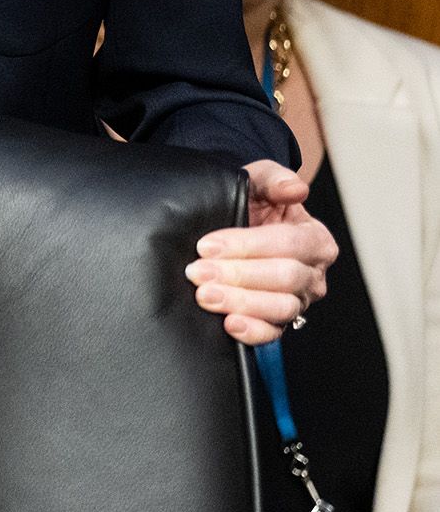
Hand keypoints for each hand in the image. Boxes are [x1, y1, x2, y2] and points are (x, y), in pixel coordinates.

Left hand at [186, 161, 335, 343]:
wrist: (236, 223)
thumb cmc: (253, 202)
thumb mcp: (259, 180)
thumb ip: (275, 179)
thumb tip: (295, 188)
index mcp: (314, 238)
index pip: (289, 243)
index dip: (247, 245)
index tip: (207, 246)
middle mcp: (313, 273)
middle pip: (285, 278)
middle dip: (237, 275)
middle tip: (197, 272)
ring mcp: (298, 299)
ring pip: (280, 307)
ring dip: (240, 302)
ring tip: (205, 296)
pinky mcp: (280, 321)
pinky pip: (274, 332)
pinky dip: (253, 332)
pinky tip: (229, 325)